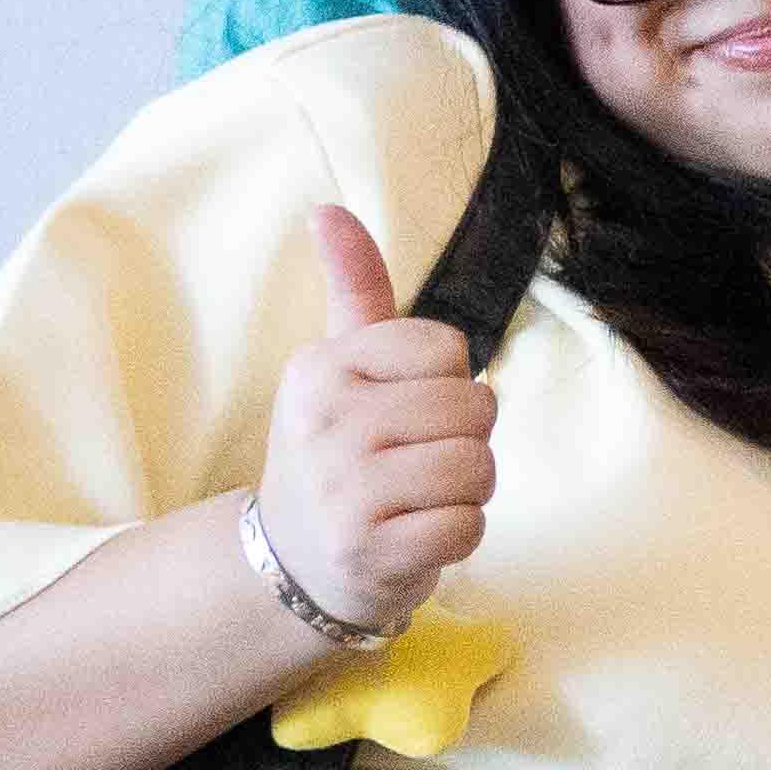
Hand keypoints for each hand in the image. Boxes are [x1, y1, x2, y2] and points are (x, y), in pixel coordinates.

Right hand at [255, 204, 496, 630]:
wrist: (291, 560)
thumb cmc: (336, 450)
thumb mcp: (335, 366)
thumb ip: (353, 290)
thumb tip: (330, 209)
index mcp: (321, 366)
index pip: (449, 348)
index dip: (446, 381)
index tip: (403, 407)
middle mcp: (326, 423)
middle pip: (475, 408)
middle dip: (465, 438)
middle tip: (415, 460)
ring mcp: (345, 491)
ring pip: (479, 467)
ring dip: (467, 489)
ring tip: (418, 495)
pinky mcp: (371, 550)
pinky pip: (470, 527)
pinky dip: (458, 535)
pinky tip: (415, 534)